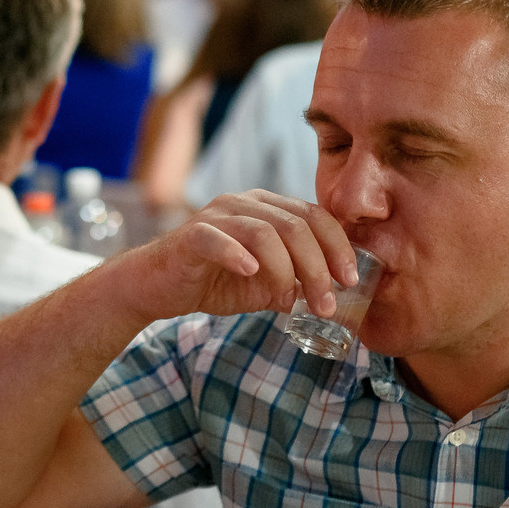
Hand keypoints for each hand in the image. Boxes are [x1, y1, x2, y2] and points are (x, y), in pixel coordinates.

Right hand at [109, 190, 357, 326]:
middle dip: (318, 268)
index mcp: (266, 208)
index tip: (351, 280)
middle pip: (296, 225)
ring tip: (289, 304)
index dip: (338, 246)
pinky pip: (217, 239)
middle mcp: (244, 203)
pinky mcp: (190, 236)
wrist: (157, 286)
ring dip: (286, 271)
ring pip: (265, 232)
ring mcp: (216, 216)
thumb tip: (328, 294)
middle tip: (326, 304)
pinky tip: (251, 274)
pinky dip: (237, 255)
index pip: (314, 216)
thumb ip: (293, 281)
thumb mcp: (263, 283)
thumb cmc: (211, 280)